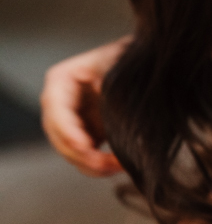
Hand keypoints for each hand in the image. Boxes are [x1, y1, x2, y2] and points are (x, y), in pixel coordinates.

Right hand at [40, 40, 129, 175]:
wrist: (142, 63)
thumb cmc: (126, 58)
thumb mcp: (117, 64)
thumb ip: (109, 83)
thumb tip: (102, 97)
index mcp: (61, 81)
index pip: (57, 111)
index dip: (68, 131)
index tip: (85, 145)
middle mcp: (58, 104)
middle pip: (60, 137)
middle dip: (82, 155)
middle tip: (106, 164)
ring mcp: (70, 122)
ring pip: (71, 152)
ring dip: (92, 164)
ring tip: (118, 165)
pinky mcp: (84, 135)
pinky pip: (85, 157)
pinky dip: (99, 165)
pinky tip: (118, 165)